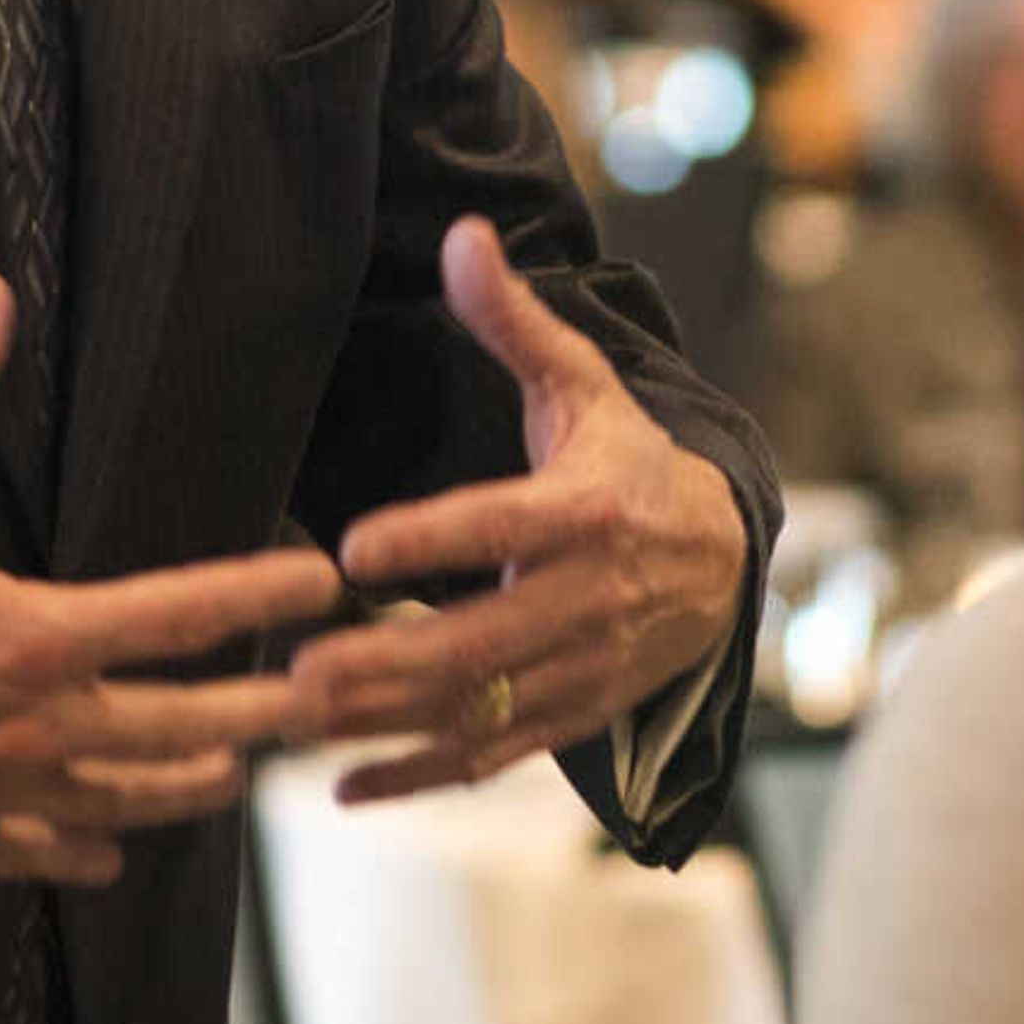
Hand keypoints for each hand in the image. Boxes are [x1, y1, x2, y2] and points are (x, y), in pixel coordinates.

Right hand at [0, 270, 340, 880]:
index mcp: (28, 638)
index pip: (179, 613)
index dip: (261, 594)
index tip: (323, 582)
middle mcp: (32, 727)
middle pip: (183, 727)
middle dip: (264, 711)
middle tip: (332, 702)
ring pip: (126, 802)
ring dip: (189, 786)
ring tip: (236, 769)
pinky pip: (38, 853)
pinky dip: (85, 852)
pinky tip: (111, 852)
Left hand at [289, 217, 748, 801]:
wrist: (726, 561)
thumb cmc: (626, 463)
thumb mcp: (583, 386)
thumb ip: (514, 321)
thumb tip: (462, 235)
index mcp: (588, 510)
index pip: (502, 524)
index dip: (432, 539)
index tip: (353, 549)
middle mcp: (591, 598)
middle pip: (483, 640)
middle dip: (388, 663)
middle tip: (296, 673)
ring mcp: (584, 668)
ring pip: (481, 708)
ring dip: (387, 724)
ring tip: (300, 723)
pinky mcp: (574, 716)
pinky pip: (493, 757)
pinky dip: (419, 778)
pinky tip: (344, 787)